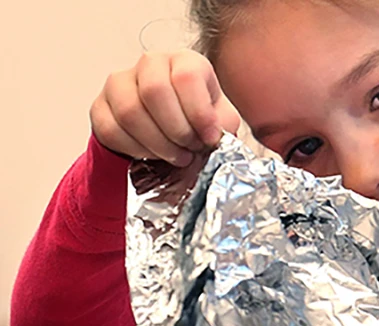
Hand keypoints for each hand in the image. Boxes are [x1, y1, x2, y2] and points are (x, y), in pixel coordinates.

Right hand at [90, 49, 240, 166]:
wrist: (166, 129)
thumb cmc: (195, 118)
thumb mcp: (219, 120)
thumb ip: (222, 126)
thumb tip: (215, 137)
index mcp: (184, 61)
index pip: (186, 77)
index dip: (199, 113)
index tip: (210, 138)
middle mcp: (150, 64)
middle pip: (154, 91)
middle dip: (177, 130)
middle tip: (190, 149)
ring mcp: (119, 82)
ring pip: (130, 112)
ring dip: (158, 144)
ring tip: (176, 155)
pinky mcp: (100, 107)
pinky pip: (111, 130)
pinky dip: (135, 150)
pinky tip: (152, 154)